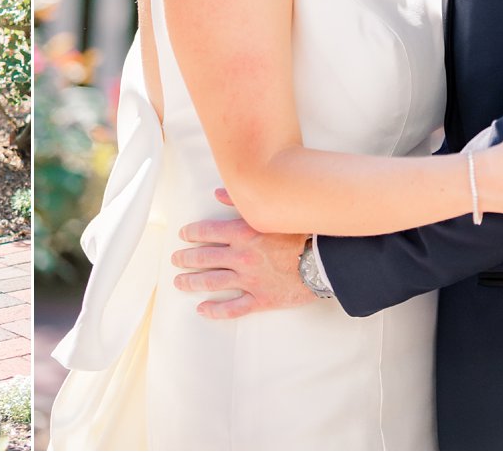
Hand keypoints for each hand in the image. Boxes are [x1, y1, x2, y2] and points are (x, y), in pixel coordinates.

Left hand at [172, 188, 314, 318]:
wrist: (326, 261)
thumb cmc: (302, 232)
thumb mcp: (271, 212)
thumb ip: (241, 202)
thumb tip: (216, 193)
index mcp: (242, 233)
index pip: (207, 232)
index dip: (191, 233)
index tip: (183, 235)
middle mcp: (241, 257)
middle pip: (204, 258)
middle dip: (186, 258)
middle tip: (175, 260)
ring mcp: (250, 280)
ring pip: (213, 282)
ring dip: (192, 282)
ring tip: (180, 282)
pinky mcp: (261, 299)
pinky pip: (233, 308)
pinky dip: (216, 310)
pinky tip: (202, 309)